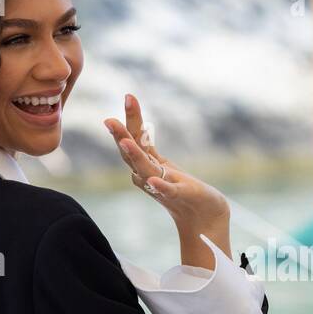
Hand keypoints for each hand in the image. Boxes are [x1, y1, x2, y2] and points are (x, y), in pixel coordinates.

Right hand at [103, 94, 230, 267]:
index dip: (132, 118)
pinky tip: (153, 179)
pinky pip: (167, 190)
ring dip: (134, 156)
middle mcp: (149, 174)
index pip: (136, 137)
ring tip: (126, 141)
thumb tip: (133, 131)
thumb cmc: (183, 191)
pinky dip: (160, 185)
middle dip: (121, 136)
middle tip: (109, 120)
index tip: (129, 95)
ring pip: (144, 169)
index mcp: (148, 164)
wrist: (202, 218)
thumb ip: (147, 152)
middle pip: (131, 153)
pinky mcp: (179, 197)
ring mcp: (161, 186)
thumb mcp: (163, 167)